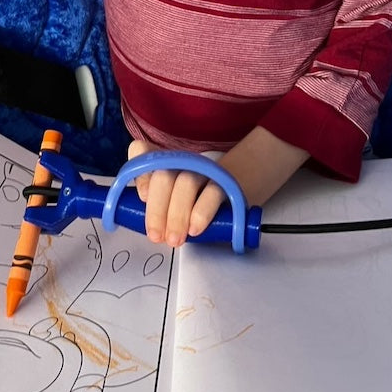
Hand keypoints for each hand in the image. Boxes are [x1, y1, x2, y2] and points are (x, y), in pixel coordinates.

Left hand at [127, 128, 309, 247]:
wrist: (252, 173)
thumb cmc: (207, 193)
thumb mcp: (182, 198)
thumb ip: (166, 206)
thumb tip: (153, 229)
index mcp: (167, 161)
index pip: (143, 152)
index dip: (139, 172)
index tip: (143, 197)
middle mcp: (183, 160)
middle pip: (163, 174)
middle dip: (157, 209)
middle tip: (157, 237)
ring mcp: (205, 168)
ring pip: (185, 183)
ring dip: (177, 215)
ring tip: (176, 240)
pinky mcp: (226, 179)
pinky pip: (212, 192)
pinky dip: (201, 211)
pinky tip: (196, 229)